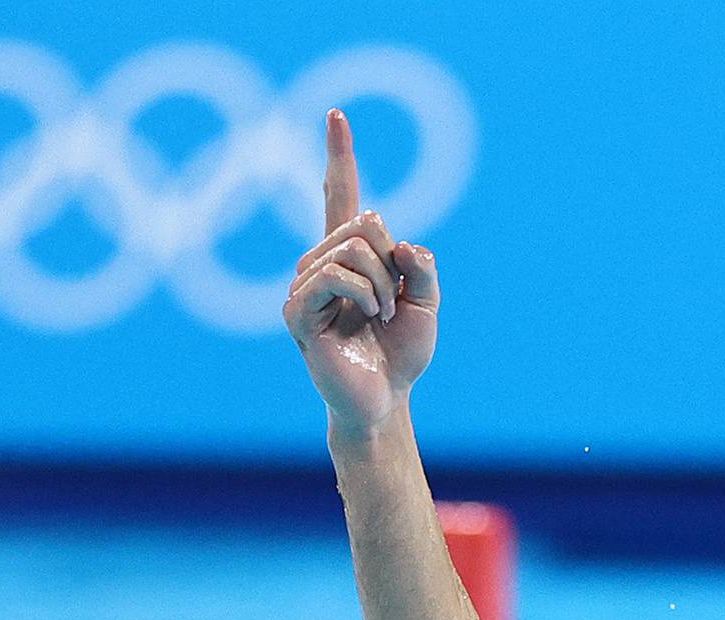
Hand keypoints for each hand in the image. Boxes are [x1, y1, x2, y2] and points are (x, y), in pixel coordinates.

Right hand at [283, 108, 439, 433]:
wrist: (386, 398)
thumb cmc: (401, 352)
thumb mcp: (427, 302)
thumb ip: (420, 265)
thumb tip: (397, 240)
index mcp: (348, 257)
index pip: (339, 197)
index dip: (339, 157)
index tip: (337, 115)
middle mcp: (319, 263)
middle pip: (363, 222)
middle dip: (391, 260)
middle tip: (392, 300)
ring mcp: (304, 286)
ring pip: (352, 249)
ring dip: (381, 284)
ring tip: (380, 315)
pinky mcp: (298, 311)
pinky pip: (335, 277)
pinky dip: (365, 295)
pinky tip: (368, 317)